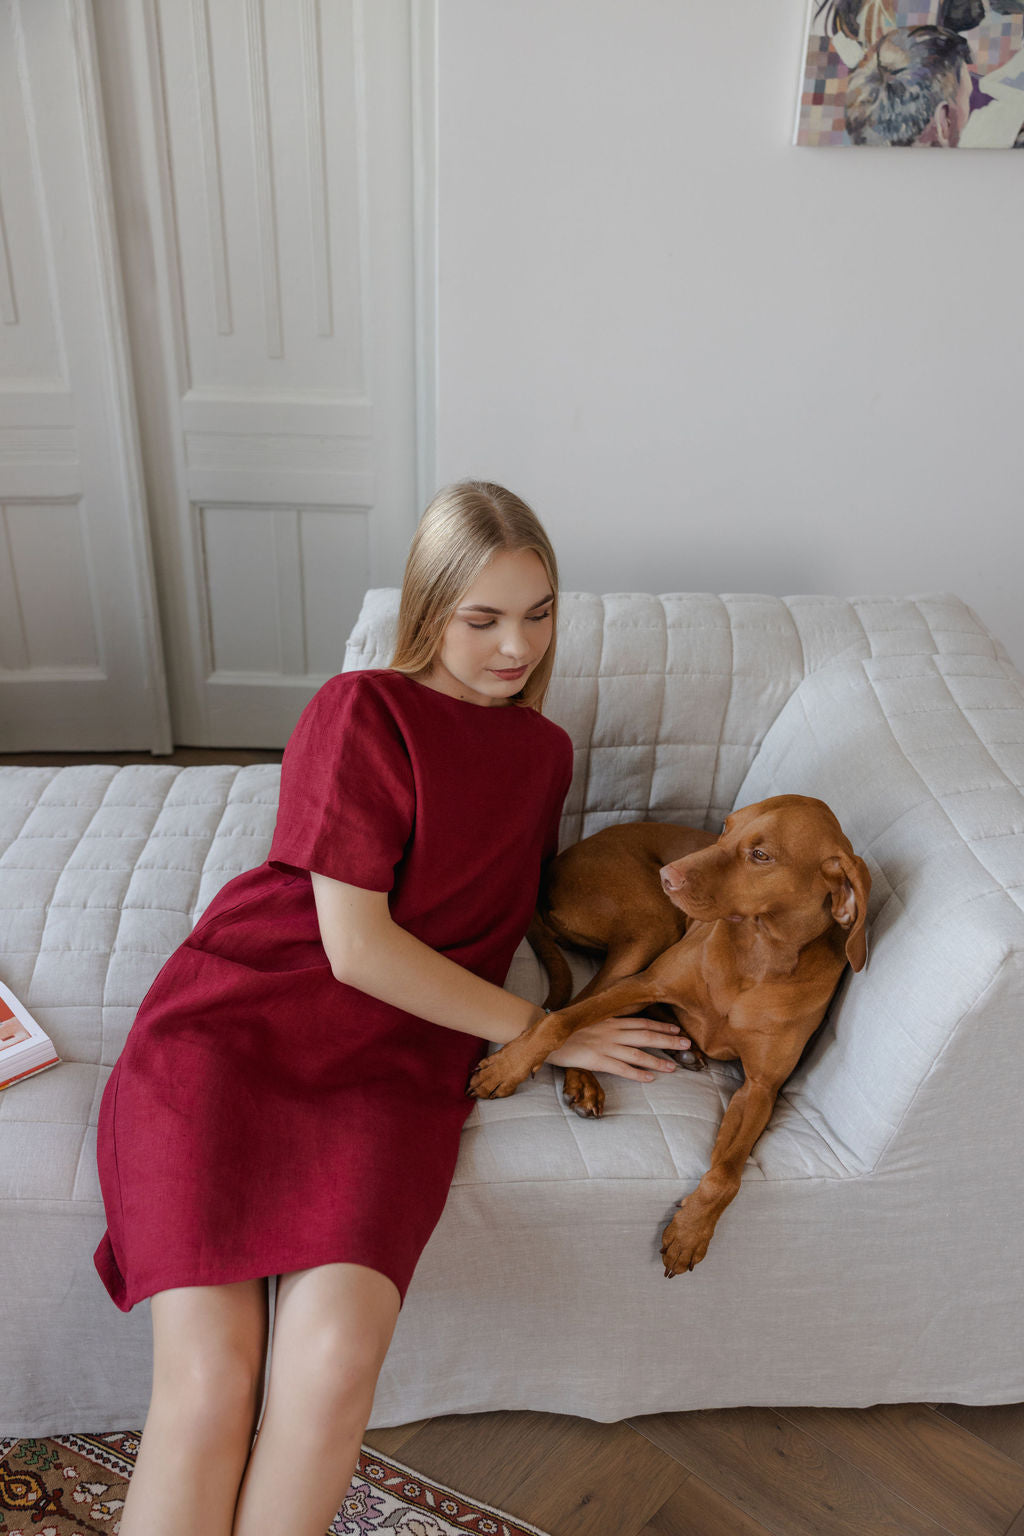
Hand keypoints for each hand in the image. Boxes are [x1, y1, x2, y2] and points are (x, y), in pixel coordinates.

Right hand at [547, 1016, 689, 1082]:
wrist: (545, 1035)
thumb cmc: (566, 1030)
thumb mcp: (589, 1020)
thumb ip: (605, 1023)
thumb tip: (621, 1027)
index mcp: (610, 1020)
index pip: (641, 1022)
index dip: (661, 1026)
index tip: (677, 1029)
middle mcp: (611, 1031)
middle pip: (645, 1035)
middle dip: (667, 1040)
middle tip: (686, 1044)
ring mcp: (604, 1046)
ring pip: (637, 1053)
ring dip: (657, 1060)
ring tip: (674, 1066)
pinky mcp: (596, 1060)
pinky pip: (620, 1068)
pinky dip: (636, 1073)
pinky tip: (649, 1078)